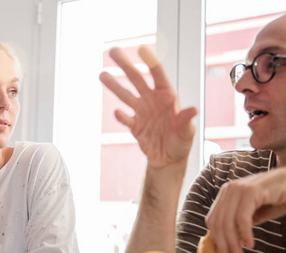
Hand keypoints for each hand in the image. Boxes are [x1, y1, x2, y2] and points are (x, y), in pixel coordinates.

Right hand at [99, 47, 196, 167]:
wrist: (168, 160)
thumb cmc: (181, 143)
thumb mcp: (186, 133)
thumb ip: (186, 121)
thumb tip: (193, 110)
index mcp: (167, 96)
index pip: (157, 74)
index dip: (150, 61)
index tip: (140, 49)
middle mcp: (152, 100)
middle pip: (136, 79)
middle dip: (125, 64)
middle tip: (113, 51)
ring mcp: (141, 112)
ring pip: (125, 95)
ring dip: (114, 85)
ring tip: (102, 75)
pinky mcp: (134, 126)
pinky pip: (126, 119)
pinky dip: (121, 116)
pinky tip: (116, 112)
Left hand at [206, 167, 285, 252]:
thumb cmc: (279, 197)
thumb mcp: (256, 213)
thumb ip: (242, 225)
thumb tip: (229, 244)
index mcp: (226, 194)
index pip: (213, 221)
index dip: (215, 242)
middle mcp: (229, 190)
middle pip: (218, 223)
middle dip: (222, 248)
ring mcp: (238, 189)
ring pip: (228, 222)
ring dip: (233, 245)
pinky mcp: (251, 191)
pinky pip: (243, 217)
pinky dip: (244, 233)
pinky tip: (250, 245)